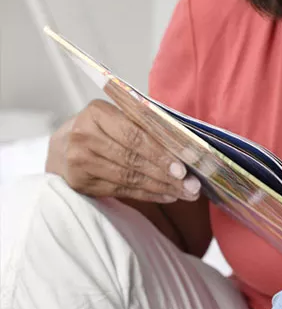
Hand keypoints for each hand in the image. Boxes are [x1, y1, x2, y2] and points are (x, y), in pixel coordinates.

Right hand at [46, 99, 200, 202]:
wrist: (62, 146)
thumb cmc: (103, 127)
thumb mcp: (119, 115)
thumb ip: (146, 124)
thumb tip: (185, 141)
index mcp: (97, 113)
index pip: (135, 134)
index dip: (160, 151)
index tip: (185, 164)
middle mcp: (84, 137)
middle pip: (133, 158)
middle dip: (166, 173)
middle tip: (192, 184)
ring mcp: (79, 162)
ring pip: (128, 177)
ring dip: (161, 186)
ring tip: (185, 192)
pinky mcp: (80, 183)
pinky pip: (120, 190)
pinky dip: (147, 194)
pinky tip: (167, 195)